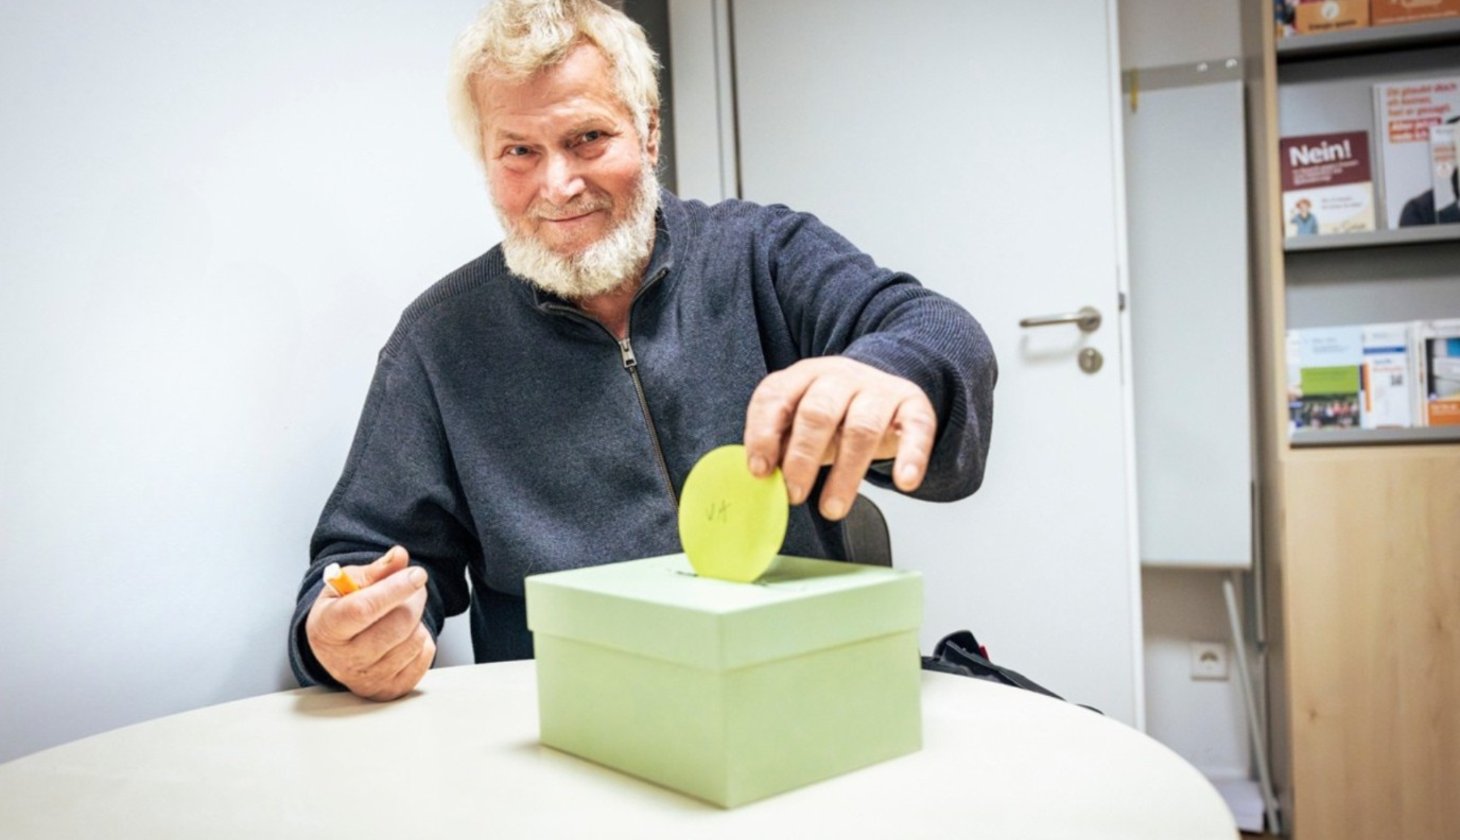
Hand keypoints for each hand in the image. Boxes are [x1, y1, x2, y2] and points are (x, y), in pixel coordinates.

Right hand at [304, 546, 434, 700]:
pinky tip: (405, 635)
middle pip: (396, 625)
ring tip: (401, 613)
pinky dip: (422, 641)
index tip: (417, 574)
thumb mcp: (348, 583)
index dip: (395, 589)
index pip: (364, 609)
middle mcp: (344, 660)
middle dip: (414, 598)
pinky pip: (425, 658)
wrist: (335, 648)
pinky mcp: (390, 690)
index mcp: (327, 628)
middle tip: (412, 586)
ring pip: (415, 640)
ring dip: (417, 620)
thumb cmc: (341, 610)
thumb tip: (399, 556)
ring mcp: (368, 680)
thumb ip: (376, 570)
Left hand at [743, 357, 936, 520]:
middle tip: (794, 494)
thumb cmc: (835, 415)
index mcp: (803, 376)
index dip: (763, 434)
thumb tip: (763, 477)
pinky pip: (916, 428)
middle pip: (819, 412)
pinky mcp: (913, 405)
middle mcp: (840, 377)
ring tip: (832, 509)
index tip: (760, 471)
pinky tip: (905, 482)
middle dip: (803, 456)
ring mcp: (879, 389)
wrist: (882, 392)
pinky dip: (912, 456)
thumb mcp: (800, 422)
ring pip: (863, 427)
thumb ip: (780, 443)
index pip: (776, 397)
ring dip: (847, 473)